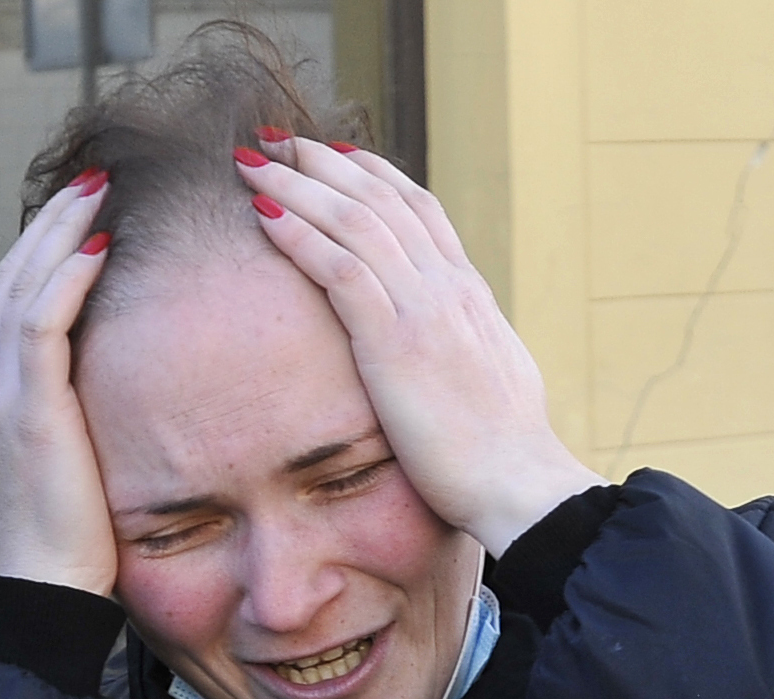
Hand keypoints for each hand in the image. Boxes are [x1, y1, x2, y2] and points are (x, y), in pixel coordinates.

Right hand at [0, 170, 119, 596]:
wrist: (49, 590)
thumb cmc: (77, 539)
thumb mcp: (77, 463)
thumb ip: (81, 415)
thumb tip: (117, 387)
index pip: (11, 296)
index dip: (45, 248)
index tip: (88, 211)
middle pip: (11, 275)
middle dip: (51, 222)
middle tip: (95, 178)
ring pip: (20, 285)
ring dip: (59, 232)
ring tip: (97, 191)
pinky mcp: (26, 409)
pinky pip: (38, 323)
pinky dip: (65, 279)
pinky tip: (97, 248)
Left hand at [239, 137, 605, 555]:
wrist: (519, 484)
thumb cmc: (505, 452)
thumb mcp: (493, 379)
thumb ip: (468, 346)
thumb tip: (456, 345)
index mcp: (471, 295)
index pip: (421, 209)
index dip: (373, 174)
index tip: (334, 154)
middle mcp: (448, 289)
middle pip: (381, 200)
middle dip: (325, 163)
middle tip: (278, 140)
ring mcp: (423, 311)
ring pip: (354, 221)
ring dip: (298, 186)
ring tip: (254, 163)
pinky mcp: (395, 343)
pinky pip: (339, 270)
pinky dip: (299, 236)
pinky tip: (264, 216)